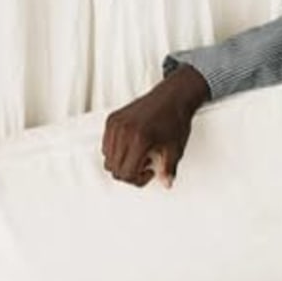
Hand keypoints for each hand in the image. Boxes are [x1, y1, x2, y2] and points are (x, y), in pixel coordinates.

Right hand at [101, 66, 210, 186]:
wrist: (172, 97)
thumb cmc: (175, 119)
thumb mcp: (175, 149)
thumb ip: (169, 169)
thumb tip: (166, 183)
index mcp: (139, 140)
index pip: (126, 173)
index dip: (137, 179)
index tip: (149, 172)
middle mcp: (124, 131)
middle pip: (113, 168)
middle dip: (128, 172)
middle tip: (144, 166)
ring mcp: (116, 124)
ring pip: (107, 157)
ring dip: (121, 162)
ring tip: (139, 155)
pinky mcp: (112, 119)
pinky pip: (106, 143)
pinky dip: (115, 150)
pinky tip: (132, 146)